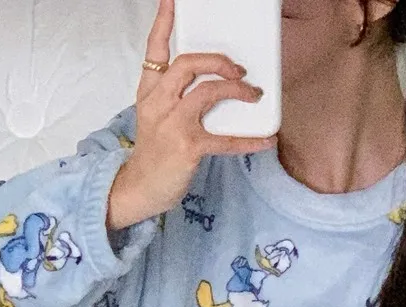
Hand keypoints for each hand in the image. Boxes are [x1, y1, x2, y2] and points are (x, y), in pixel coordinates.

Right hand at [107, 0, 277, 229]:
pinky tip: (266, 140)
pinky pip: (225, 139)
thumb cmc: (153, 153)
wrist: (140, 188)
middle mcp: (158, 102)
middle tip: (238, 70)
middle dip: (218, 61)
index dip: (164, 22)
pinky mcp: (187, 147)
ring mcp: (172, 124)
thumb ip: (175, 97)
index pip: (155, 50)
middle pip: (189, 64)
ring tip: (253, 95)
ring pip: (208, 92)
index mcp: (149, 91)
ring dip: (237, 91)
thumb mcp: (155, 117)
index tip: (173, 1)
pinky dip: (250, 140)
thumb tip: (215, 85)